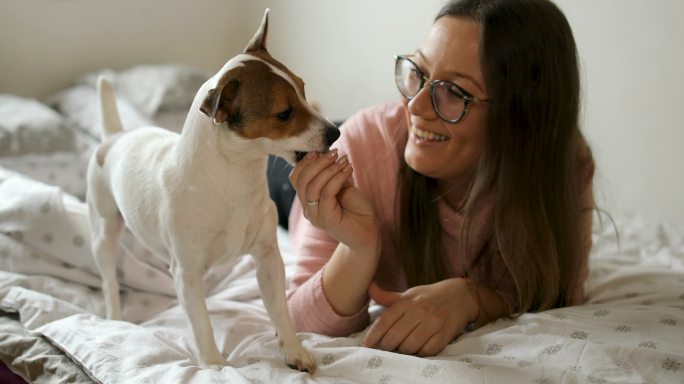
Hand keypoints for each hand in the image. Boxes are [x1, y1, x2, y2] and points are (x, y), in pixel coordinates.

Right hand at [289, 150, 377, 251]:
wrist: (369, 230)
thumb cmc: (356, 207)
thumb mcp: (342, 185)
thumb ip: (332, 172)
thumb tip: (326, 151)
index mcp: (308, 199)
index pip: (296, 178)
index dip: (306, 162)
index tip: (321, 149)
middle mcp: (308, 208)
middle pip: (301, 180)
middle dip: (317, 162)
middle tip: (334, 153)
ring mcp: (315, 215)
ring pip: (312, 186)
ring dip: (328, 169)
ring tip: (344, 160)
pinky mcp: (326, 220)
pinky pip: (326, 194)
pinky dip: (337, 178)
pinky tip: (349, 170)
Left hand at [363, 279, 477, 356]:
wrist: (461, 295)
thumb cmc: (429, 296)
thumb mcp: (408, 294)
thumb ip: (387, 296)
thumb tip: (369, 287)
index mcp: (406, 302)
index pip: (384, 323)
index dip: (373, 336)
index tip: (367, 345)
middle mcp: (418, 311)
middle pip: (394, 338)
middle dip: (387, 347)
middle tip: (387, 348)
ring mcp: (433, 323)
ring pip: (409, 347)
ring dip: (404, 351)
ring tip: (403, 347)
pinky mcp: (445, 333)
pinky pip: (427, 351)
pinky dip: (421, 353)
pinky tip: (419, 348)